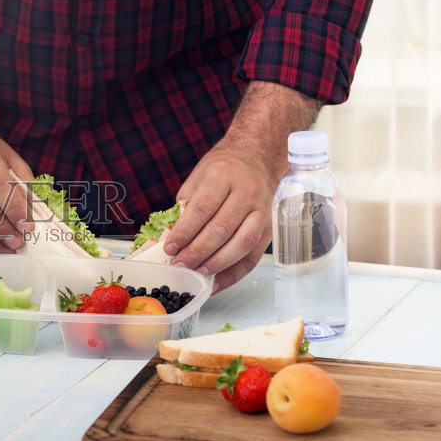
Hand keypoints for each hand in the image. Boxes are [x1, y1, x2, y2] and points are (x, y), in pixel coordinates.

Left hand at [164, 141, 274, 293]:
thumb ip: (185, 207)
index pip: (203, 208)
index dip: (185, 232)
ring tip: (196, 274)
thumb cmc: (222, 170)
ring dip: (215, 264)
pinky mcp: (270, 227)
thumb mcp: (198, 179)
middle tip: (178, 265)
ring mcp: (262, 210)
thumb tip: (170, 240)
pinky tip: (215, 283)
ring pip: (240, 244)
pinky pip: (252, 256)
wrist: (256, 157)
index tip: (170, 248)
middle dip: (196, 252)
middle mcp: (247, 192)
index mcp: (223, 175)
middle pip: (221, 229)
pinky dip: (234, 274)